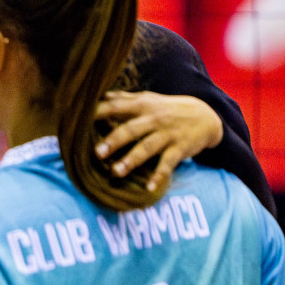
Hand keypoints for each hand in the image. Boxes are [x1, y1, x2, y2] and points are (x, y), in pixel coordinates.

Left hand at [94, 91, 223, 191]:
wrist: (206, 116)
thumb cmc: (168, 110)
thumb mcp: (148, 100)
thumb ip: (125, 99)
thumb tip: (101, 96)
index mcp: (142, 106)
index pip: (116, 108)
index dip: (98, 113)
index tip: (79, 121)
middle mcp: (153, 119)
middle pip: (131, 129)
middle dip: (114, 140)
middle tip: (96, 153)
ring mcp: (167, 135)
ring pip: (147, 147)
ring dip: (131, 160)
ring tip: (116, 172)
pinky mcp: (180, 149)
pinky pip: (168, 164)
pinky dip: (159, 176)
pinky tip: (149, 188)